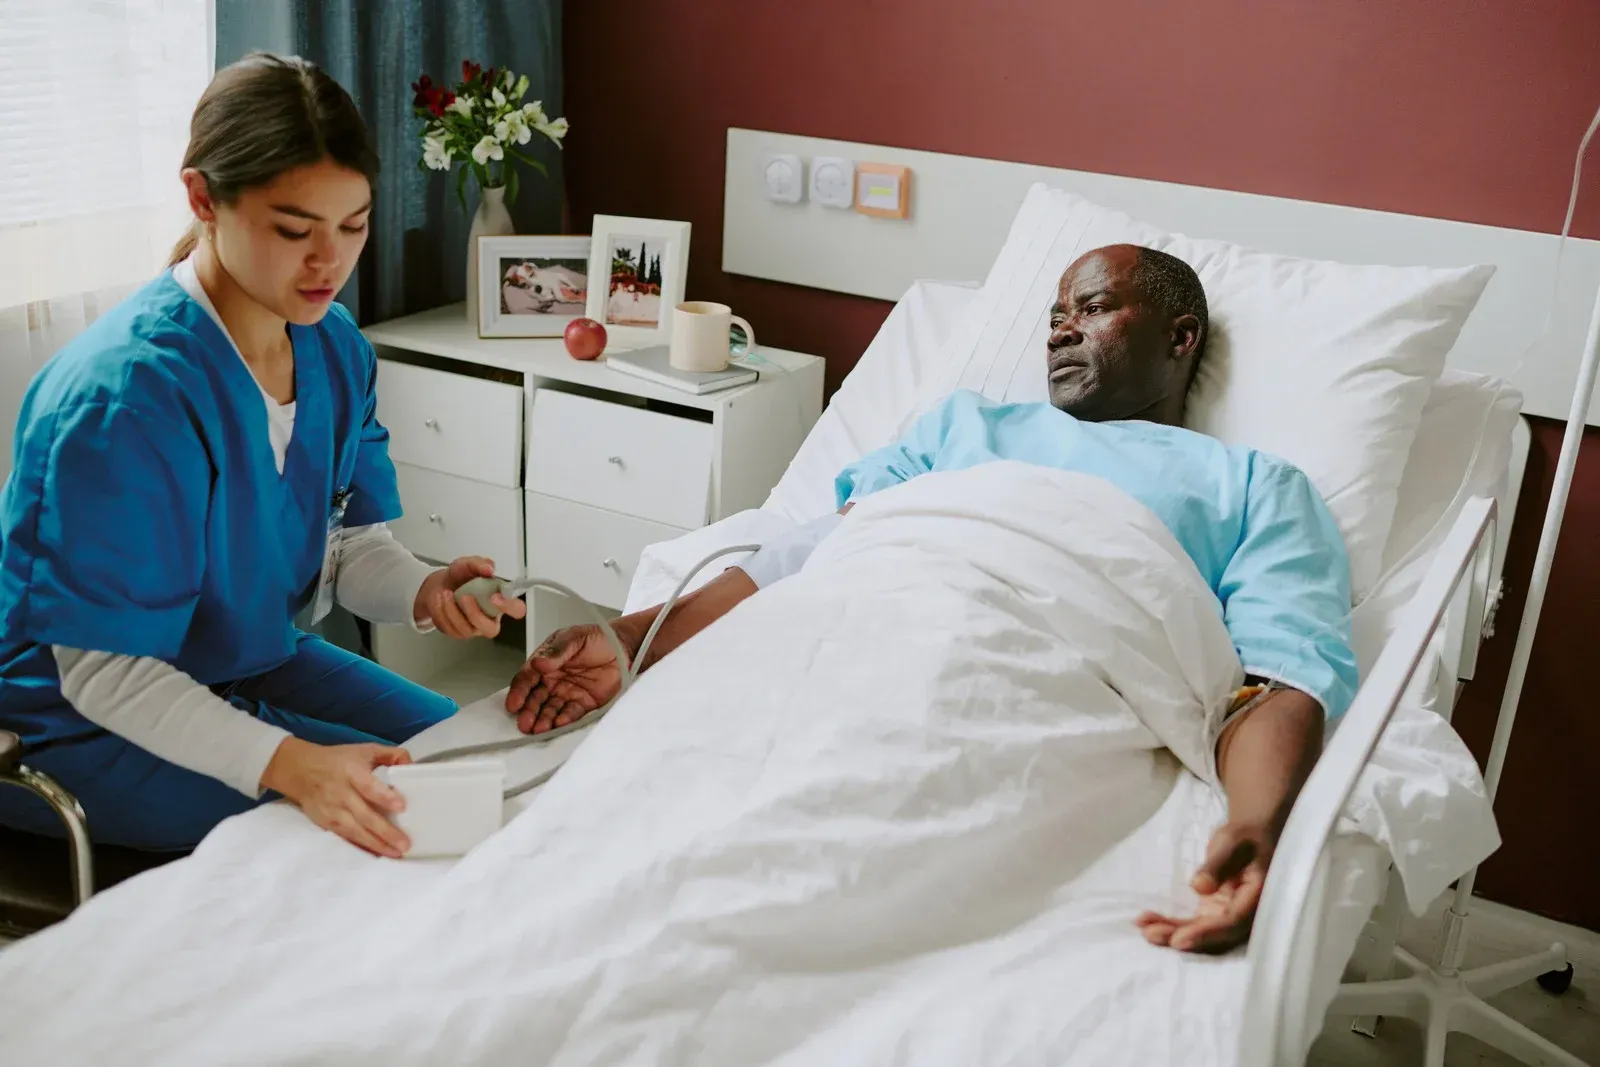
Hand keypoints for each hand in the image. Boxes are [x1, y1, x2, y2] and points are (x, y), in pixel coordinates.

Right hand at [261, 737, 412, 857]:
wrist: (301, 771)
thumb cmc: (339, 760)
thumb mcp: (365, 750)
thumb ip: (392, 754)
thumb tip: (412, 765)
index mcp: (352, 772)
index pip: (368, 786)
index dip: (384, 797)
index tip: (402, 807)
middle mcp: (341, 793)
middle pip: (364, 815)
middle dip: (385, 831)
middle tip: (405, 844)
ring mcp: (332, 811)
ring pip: (355, 831)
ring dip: (376, 844)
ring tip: (396, 853)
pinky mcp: (326, 823)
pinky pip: (346, 837)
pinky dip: (362, 847)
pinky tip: (378, 854)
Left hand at [415, 556, 526, 637]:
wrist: (437, 585)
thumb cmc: (459, 577)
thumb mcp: (467, 564)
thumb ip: (479, 563)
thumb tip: (489, 569)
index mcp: (500, 602)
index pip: (517, 610)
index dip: (509, 607)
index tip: (495, 596)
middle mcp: (490, 618)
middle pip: (492, 630)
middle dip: (476, 614)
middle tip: (465, 597)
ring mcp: (473, 628)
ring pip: (467, 629)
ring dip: (453, 610)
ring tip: (445, 593)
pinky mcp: (457, 632)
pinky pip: (451, 629)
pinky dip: (443, 612)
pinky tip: (440, 600)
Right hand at [505, 625, 628, 733]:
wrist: (625, 647)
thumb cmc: (598, 638)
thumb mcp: (575, 638)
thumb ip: (557, 651)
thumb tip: (538, 663)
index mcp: (545, 663)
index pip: (527, 678)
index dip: (519, 691)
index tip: (513, 704)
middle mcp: (552, 681)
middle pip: (535, 699)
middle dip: (529, 712)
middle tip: (524, 723)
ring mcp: (567, 693)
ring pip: (550, 709)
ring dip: (543, 720)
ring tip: (539, 729)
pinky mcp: (583, 704)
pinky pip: (571, 714)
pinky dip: (564, 720)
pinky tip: (558, 724)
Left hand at [1135, 820, 1273, 953]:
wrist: (1249, 838)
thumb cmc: (1244, 837)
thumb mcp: (1231, 842)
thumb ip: (1218, 865)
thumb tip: (1200, 888)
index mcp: (1257, 898)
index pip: (1232, 923)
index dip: (1206, 933)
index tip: (1179, 938)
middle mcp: (1245, 914)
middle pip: (1215, 936)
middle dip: (1183, 937)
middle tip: (1152, 935)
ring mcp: (1228, 915)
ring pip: (1202, 933)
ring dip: (1172, 934)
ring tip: (1144, 929)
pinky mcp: (1214, 914)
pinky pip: (1193, 925)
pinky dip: (1171, 925)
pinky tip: (1146, 922)